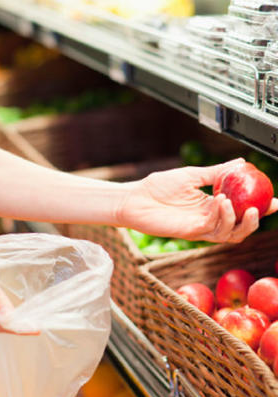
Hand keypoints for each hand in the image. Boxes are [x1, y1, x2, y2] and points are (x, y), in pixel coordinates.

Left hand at [117, 159, 277, 242]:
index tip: (276, 200)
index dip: (261, 207)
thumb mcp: (192, 175)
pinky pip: (213, 229)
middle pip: (241, 227)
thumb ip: (217, 172)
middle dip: (256, 219)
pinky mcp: (190, 233)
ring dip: (238, 219)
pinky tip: (220, 201)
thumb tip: (241, 162)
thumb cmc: (157, 187)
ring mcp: (200, 228)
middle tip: (265, 206)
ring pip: (230, 233)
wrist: (134, 198)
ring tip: (237, 203)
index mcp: (211, 205)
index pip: (241, 209)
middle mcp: (209, 219)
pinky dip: (221, 216)